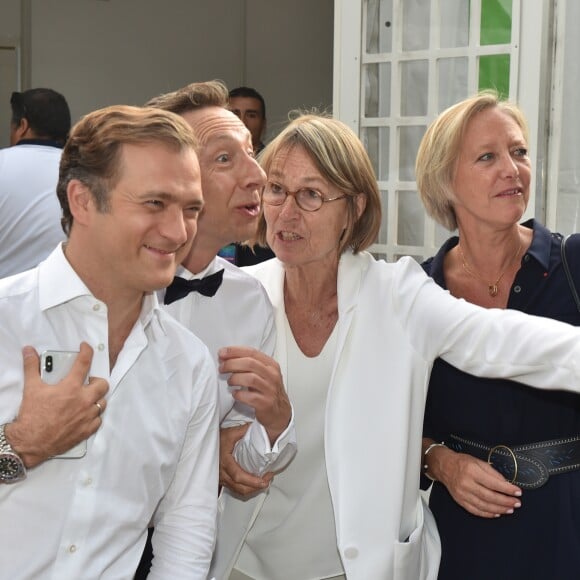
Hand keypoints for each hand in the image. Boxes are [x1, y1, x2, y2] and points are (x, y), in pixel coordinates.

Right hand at [5, 342, 108, 467]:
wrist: (30, 442)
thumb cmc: (32, 415)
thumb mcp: (31, 388)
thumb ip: (32, 367)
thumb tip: (29, 351)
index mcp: (71, 387)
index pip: (84, 363)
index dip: (87, 352)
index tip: (86, 348)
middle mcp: (83, 400)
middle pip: (102, 384)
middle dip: (97, 381)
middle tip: (87, 382)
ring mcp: (87, 416)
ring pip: (102, 403)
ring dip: (96, 398)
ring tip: (85, 398)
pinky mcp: (87, 430)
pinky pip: (98, 420)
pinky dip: (94, 416)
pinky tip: (85, 414)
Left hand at [218, 346, 290, 444]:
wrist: (280, 412)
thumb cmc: (268, 390)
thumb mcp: (263, 373)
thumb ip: (249, 364)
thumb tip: (226, 357)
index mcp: (271, 365)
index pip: (251, 352)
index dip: (235, 351)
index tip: (222, 352)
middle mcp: (272, 375)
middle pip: (250, 363)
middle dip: (232, 363)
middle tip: (222, 368)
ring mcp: (270, 389)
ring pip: (250, 378)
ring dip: (235, 378)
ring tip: (230, 381)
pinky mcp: (266, 403)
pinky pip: (250, 397)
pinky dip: (239, 394)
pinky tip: (235, 394)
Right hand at [219, 424, 272, 495]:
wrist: (204, 444)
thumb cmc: (216, 439)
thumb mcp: (230, 432)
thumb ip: (244, 431)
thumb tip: (259, 429)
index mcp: (225, 462)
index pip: (238, 476)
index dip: (252, 481)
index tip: (263, 480)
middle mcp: (222, 473)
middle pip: (240, 487)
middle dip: (255, 487)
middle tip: (267, 481)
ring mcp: (221, 478)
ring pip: (238, 490)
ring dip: (252, 489)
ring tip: (263, 482)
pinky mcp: (222, 480)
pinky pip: (235, 488)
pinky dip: (246, 488)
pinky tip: (253, 483)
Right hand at [432, 446, 521, 517]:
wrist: (444, 466)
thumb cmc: (462, 462)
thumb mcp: (478, 461)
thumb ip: (493, 473)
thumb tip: (506, 484)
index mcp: (472, 471)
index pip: (493, 483)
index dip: (507, 489)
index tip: (518, 492)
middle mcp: (466, 483)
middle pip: (490, 496)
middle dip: (506, 501)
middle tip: (517, 503)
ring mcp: (462, 494)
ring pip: (484, 506)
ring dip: (499, 509)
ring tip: (510, 509)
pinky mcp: (460, 501)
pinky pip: (475, 510)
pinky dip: (487, 514)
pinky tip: (496, 513)